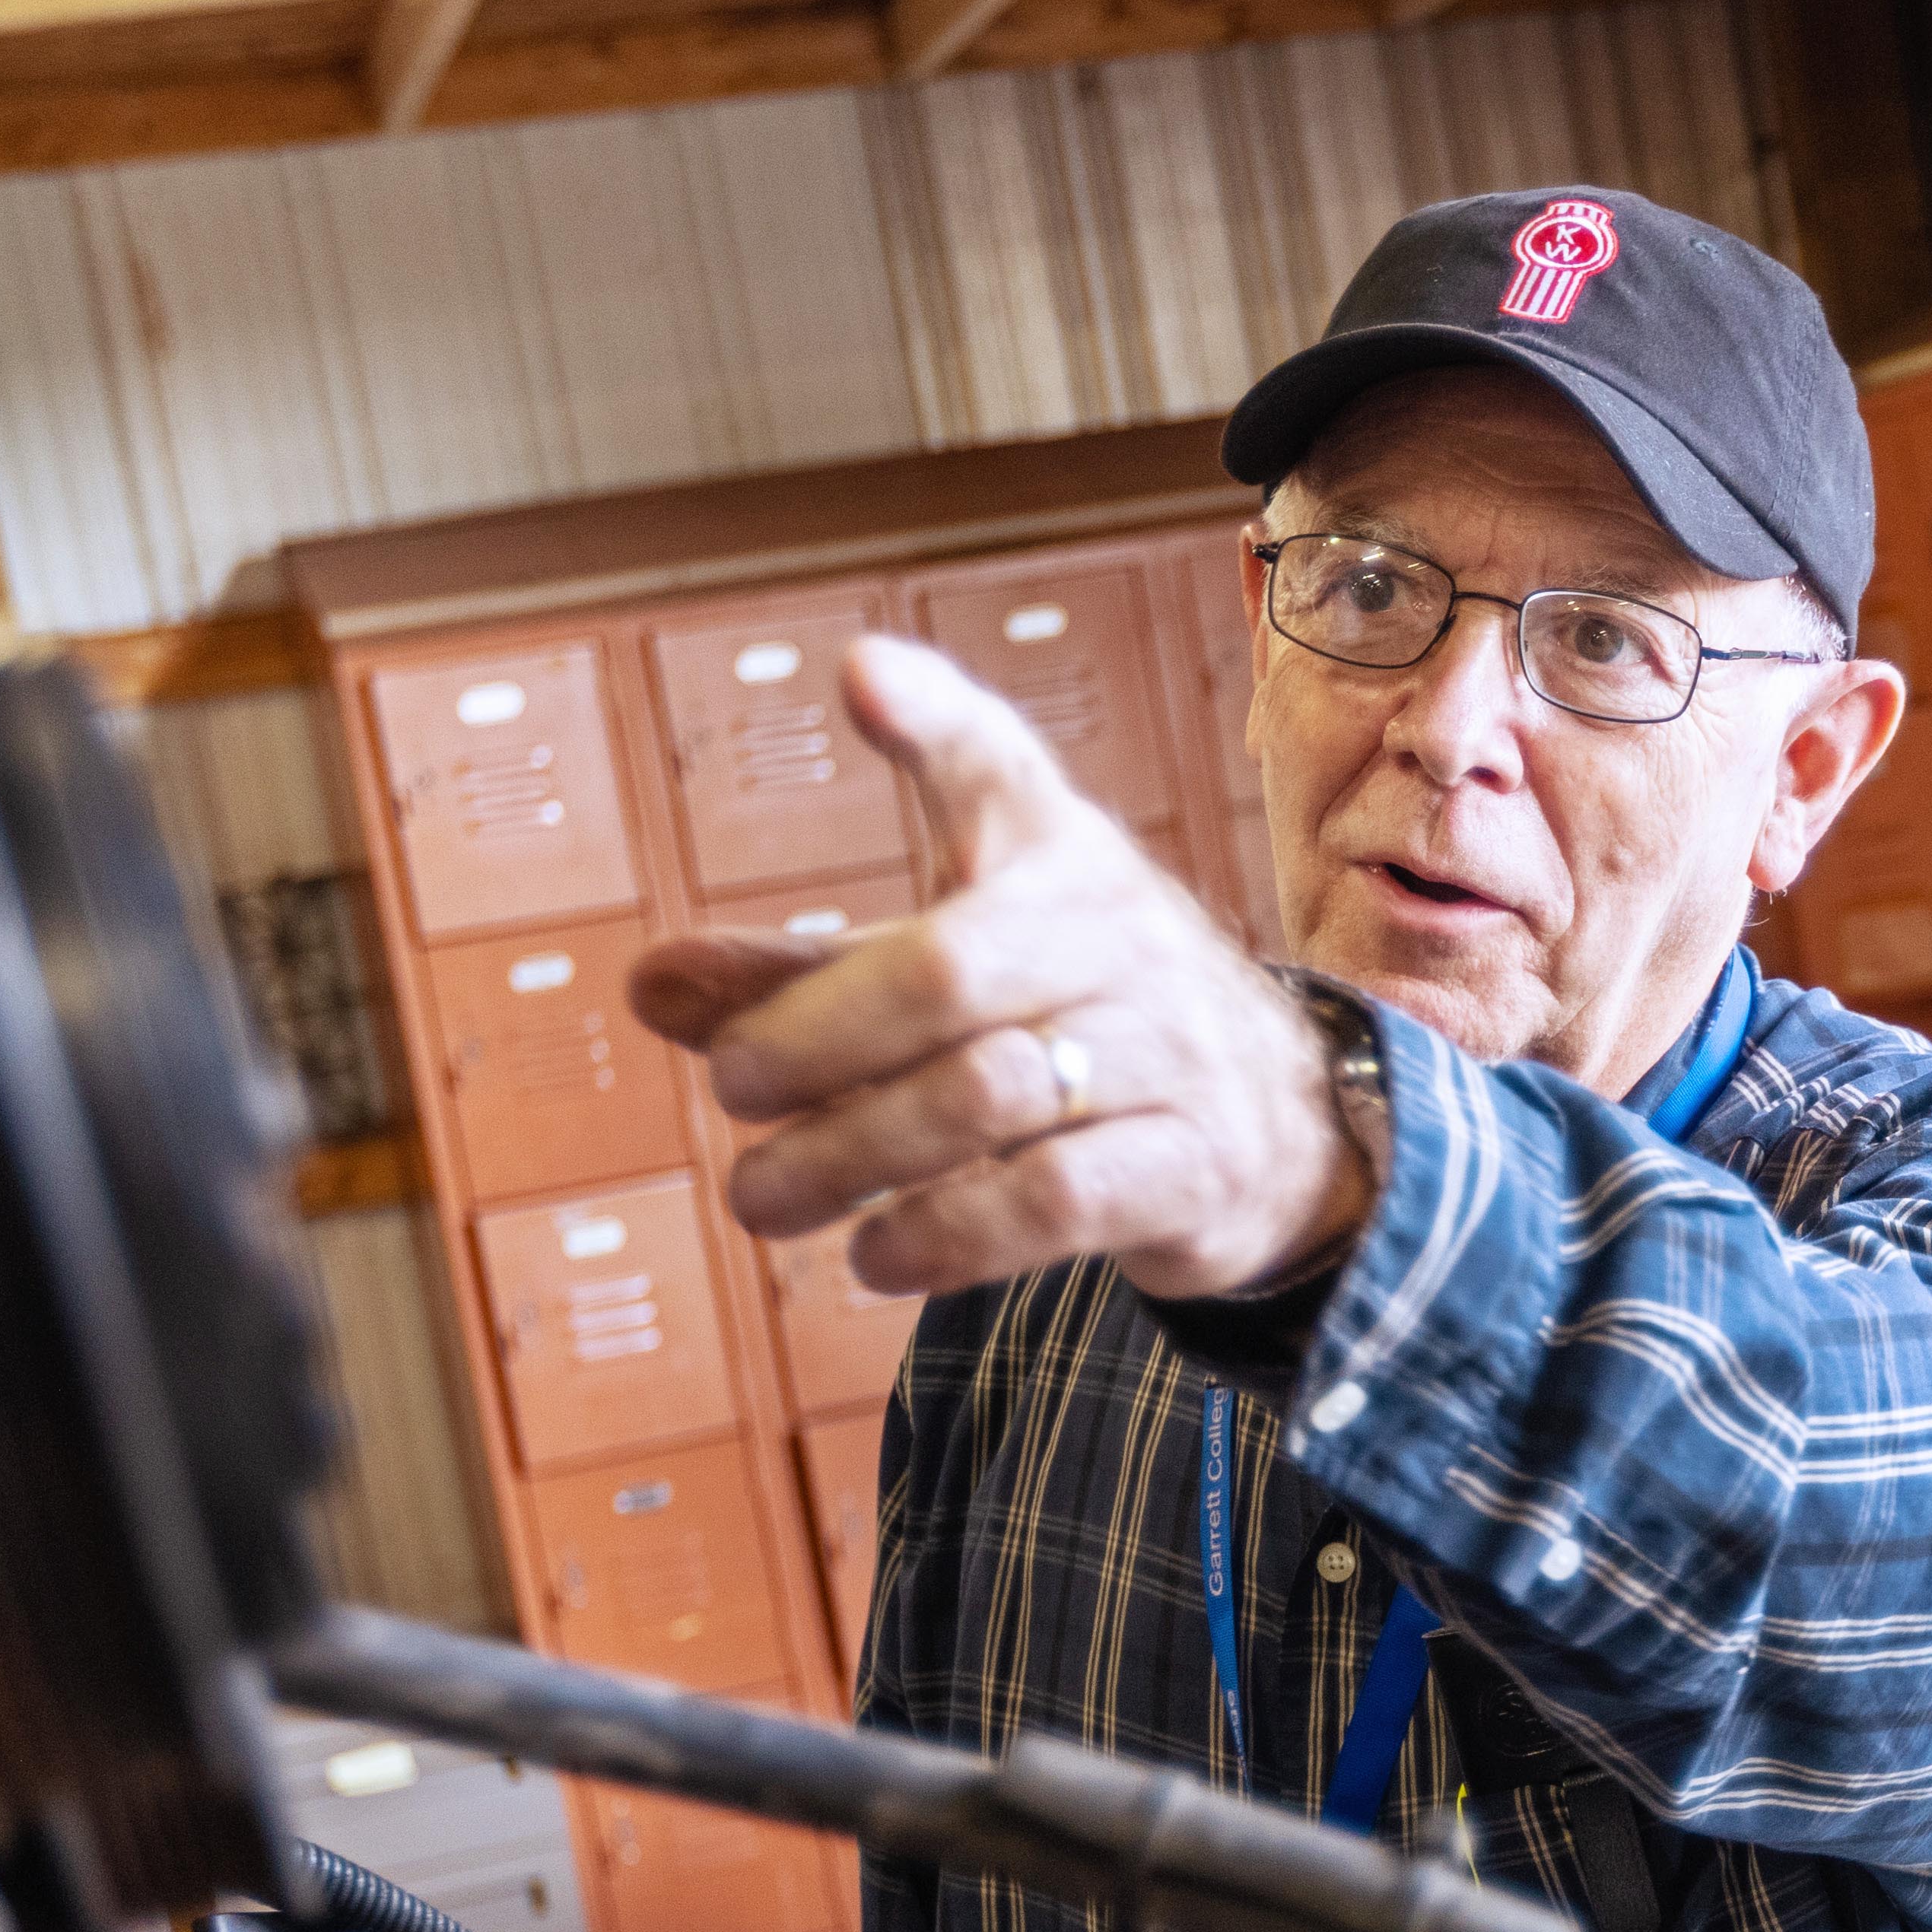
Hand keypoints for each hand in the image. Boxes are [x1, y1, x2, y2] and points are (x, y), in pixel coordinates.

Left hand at [631, 637, 1364, 1302]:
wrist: (1281, 1127)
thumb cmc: (1076, 1020)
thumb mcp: (953, 969)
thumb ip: (801, 975)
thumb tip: (650, 982)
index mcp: (1056, 855)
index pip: (997, 764)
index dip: (934, 719)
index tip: (864, 676)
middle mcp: (1119, 935)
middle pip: (947, 973)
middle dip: (816, 1037)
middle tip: (732, 1087)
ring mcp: (1167, 1050)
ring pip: (989, 1093)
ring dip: (851, 1154)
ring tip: (762, 1200)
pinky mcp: (1193, 1164)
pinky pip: (1055, 1200)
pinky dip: (946, 1234)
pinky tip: (873, 1255)